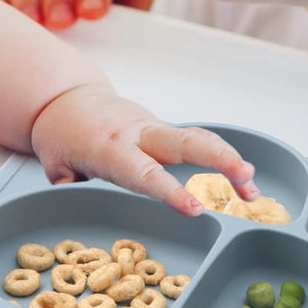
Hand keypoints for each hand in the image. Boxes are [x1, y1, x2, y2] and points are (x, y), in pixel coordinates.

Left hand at [31, 84, 258, 215]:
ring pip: (198, 139)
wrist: (67, 99)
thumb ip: (69, 188)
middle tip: (247, 179)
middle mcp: (139, 134)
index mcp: (110, 147)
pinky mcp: (163, 132)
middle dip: (219, 159)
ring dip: (229, 162)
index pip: (144, 173)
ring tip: (254, 190)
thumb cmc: (61, 135)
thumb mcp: (54, 164)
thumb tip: (79, 202)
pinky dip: (220, 159)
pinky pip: (196, 142)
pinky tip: (241, 181)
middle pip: (185, 142)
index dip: (170, 191)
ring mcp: (154, 130)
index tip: (195, 209)